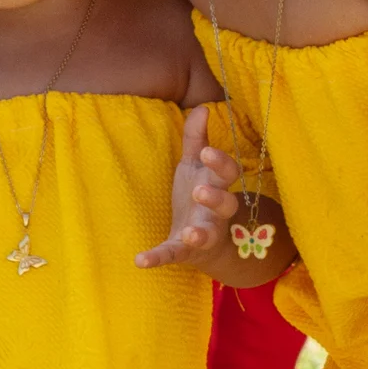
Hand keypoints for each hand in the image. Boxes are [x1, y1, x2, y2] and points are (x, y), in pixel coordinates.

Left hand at [135, 106, 242, 269]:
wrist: (203, 241)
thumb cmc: (199, 193)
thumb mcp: (194, 165)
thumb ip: (196, 138)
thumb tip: (201, 107)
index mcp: (218, 185)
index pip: (227, 172)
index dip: (220, 163)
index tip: (208, 153)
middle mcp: (215, 212)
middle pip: (225, 205)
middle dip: (215, 197)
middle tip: (199, 190)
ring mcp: (202, 233)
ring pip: (206, 235)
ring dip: (198, 234)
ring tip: (189, 232)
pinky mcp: (184, 251)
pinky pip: (173, 255)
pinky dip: (157, 258)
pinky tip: (140, 261)